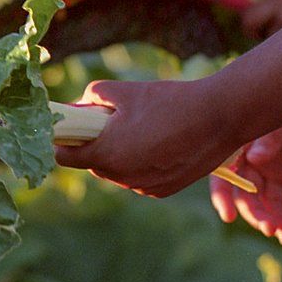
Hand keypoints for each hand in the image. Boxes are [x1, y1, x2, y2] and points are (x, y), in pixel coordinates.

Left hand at [53, 77, 248, 199]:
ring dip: (119, 154)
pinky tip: (161, 143)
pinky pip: (138, 178)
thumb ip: (92, 96)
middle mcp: (121, 177)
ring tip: (143, 129)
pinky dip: (141, 164)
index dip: (63, 141)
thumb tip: (77, 106)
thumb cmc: (170, 101)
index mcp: (106, 153)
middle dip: (95, 144)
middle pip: (92, 163)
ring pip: (117, 172)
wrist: (219, 118)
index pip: (64, 157)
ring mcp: (142, 187)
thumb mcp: (125, 91)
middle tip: (110, 121)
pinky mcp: (161, 191)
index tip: (69, 128)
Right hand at [208, 102, 281, 245]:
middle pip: (249, 194)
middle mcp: (256, 162)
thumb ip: (272, 136)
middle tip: (269, 227)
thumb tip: (256, 160)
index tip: (229, 216)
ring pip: (271, 203)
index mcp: (244, 145)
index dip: (223, 196)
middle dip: (257, 213)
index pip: (226, 175)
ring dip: (276, 221)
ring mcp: (277, 171)